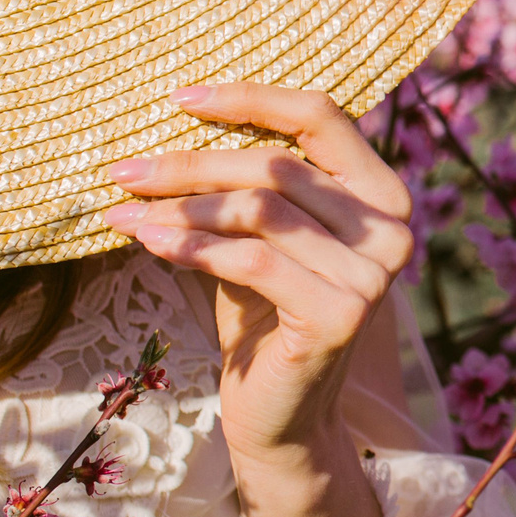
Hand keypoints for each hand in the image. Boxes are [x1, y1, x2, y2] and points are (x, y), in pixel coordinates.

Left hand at [104, 82, 415, 516]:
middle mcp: (394, 226)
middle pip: (278, 164)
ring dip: (181, 206)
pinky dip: (192, 247)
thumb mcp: (258, 236)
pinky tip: (148, 241)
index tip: (177, 97)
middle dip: (189, 162)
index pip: (322, 116)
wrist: (279, 419)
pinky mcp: (341, 314)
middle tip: (121, 169)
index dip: (251, 97)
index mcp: (383, 192)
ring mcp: (375, 274)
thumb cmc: (261, 318)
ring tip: (124, 210)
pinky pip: (254, 261)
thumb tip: (175, 116)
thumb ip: (246, 184)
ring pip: (262, 208)